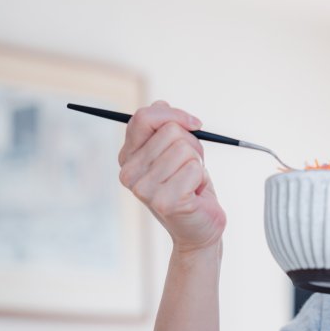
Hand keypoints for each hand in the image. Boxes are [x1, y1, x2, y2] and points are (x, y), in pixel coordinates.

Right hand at [118, 101, 225, 252]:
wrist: (200, 226)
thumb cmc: (189, 185)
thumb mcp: (177, 150)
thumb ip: (166, 127)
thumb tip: (160, 104)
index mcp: (128, 156)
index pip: (144, 117)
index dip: (174, 115)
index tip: (194, 124)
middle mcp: (129, 172)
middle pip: (171, 131)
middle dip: (192, 145)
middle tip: (190, 167)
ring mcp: (143, 189)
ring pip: (184, 149)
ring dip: (197, 163)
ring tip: (191, 181)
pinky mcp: (163, 202)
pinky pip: (194, 169)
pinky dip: (201, 178)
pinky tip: (194, 194)